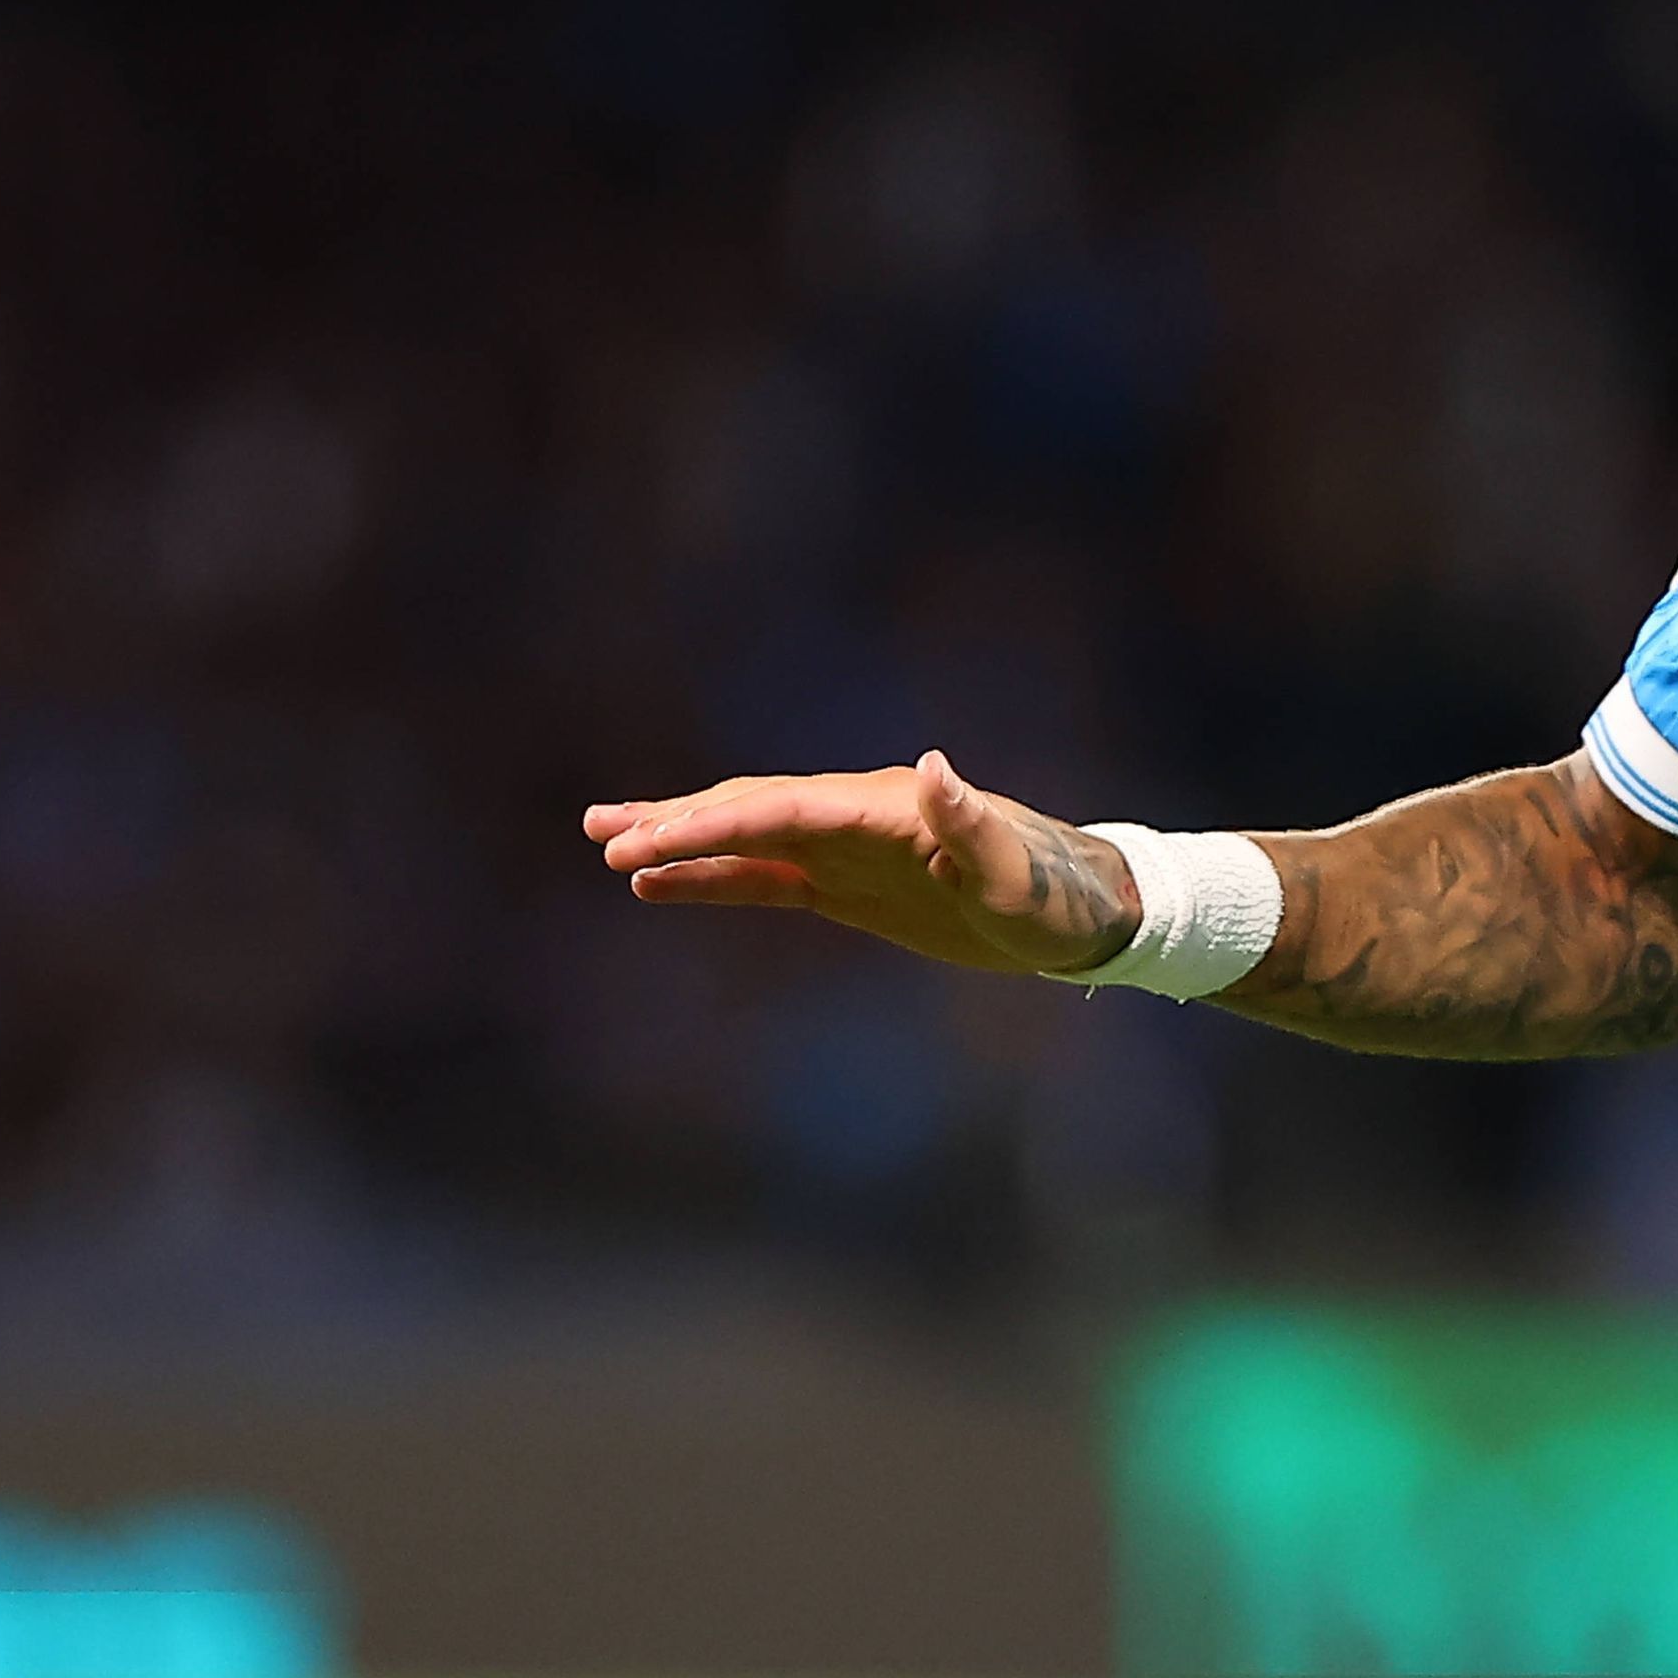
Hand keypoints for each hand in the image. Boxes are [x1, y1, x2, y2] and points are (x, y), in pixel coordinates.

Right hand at [583, 751, 1139, 976]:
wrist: (1075, 910)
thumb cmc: (1051, 896)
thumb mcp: (1016, 874)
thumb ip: (971, 824)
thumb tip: (933, 767)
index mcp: (885, 809)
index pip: (783, 810)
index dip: (715, 823)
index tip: (652, 842)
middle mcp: (856, 817)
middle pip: (750, 811)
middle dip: (677, 823)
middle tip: (602, 835)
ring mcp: (846, 850)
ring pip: (746, 836)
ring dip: (679, 836)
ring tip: (605, 839)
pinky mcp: (847, 886)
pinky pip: (764, 879)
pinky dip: (711, 878)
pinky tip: (658, 886)